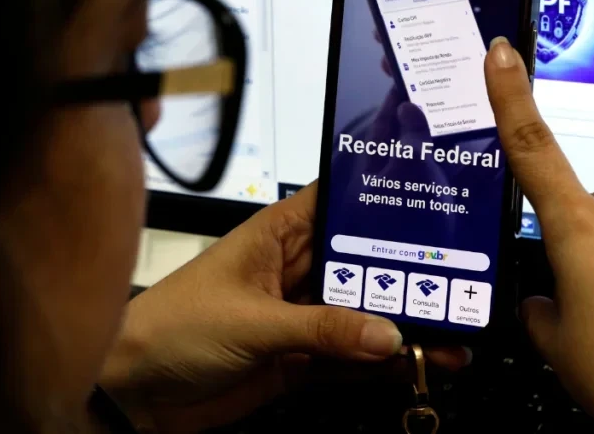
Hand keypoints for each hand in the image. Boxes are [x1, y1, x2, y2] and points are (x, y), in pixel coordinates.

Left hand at [101, 184, 469, 432]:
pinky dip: (381, 365)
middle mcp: (293, 270)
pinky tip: (416, 365)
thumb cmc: (171, 327)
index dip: (380, 199)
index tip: (433, 201)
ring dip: (402, 326)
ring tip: (452, 336)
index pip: (338, 203)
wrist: (134, 393)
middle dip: (407, 275)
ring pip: (362, 315)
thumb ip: (322, 328)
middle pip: (363, 264)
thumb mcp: (252, 321)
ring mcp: (298, 317)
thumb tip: (386, 332)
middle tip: (459, 286)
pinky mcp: (298, 360)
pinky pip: (350, 359)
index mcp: (277, 235)